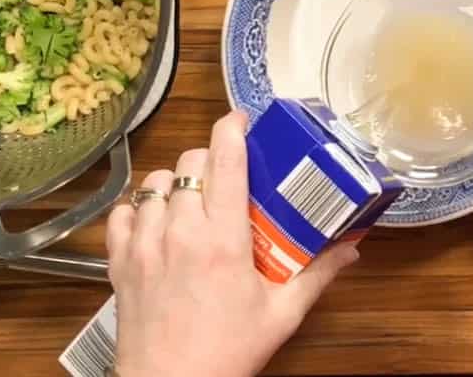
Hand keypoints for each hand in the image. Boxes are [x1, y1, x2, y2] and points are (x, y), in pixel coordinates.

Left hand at [105, 111, 358, 376]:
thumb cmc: (225, 353)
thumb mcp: (283, 313)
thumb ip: (318, 273)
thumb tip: (351, 248)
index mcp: (223, 239)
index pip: (224, 161)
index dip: (231, 129)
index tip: (241, 119)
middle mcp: (179, 233)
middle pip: (189, 165)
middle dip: (210, 159)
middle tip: (229, 175)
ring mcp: (144, 246)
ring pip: (154, 184)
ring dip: (175, 183)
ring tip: (194, 200)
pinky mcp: (121, 264)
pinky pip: (122, 214)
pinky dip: (138, 209)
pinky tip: (156, 222)